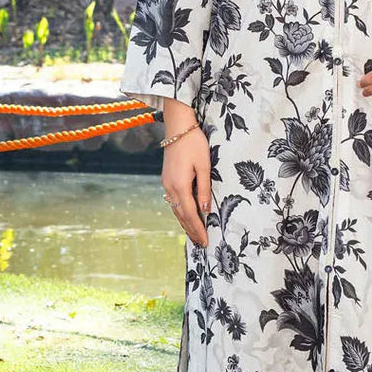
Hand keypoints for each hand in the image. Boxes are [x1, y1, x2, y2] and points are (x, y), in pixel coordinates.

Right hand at [162, 120, 210, 246]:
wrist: (178, 127)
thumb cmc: (194, 144)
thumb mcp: (204, 166)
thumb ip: (204, 189)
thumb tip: (205, 210)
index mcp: (180, 186)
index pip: (190, 214)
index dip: (198, 229)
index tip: (205, 241)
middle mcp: (170, 187)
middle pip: (181, 215)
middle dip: (191, 230)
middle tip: (201, 244)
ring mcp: (166, 183)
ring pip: (175, 209)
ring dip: (185, 223)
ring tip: (194, 235)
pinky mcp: (167, 179)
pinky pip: (173, 202)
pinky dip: (180, 212)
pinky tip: (186, 217)